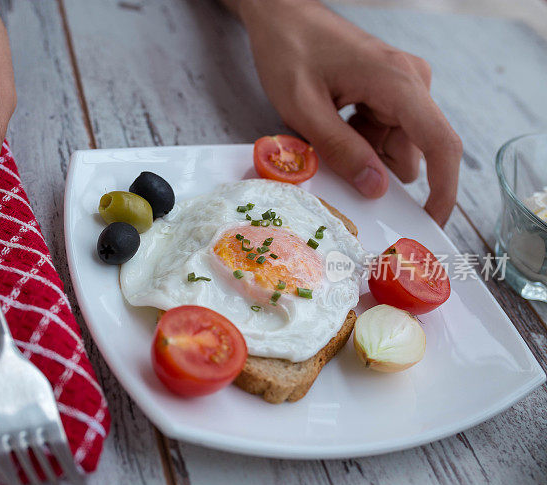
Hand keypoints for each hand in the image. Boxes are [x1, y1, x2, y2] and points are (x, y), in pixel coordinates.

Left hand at [236, 0, 461, 224]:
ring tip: (325, 135)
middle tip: (335, 168)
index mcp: (398, 83)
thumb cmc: (289, 51)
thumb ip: (340, 149)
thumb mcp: (304, 108)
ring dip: (364, 156)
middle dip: (378, 171)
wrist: (282, 15)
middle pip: (413, 151)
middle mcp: (412, 82)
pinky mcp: (390, 92)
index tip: (431, 222)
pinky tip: (331, 126)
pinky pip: (384, 135)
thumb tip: (377, 188)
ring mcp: (403, 87)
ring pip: (396, 147)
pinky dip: (360, 143)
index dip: (444, 189)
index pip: (440, 143)